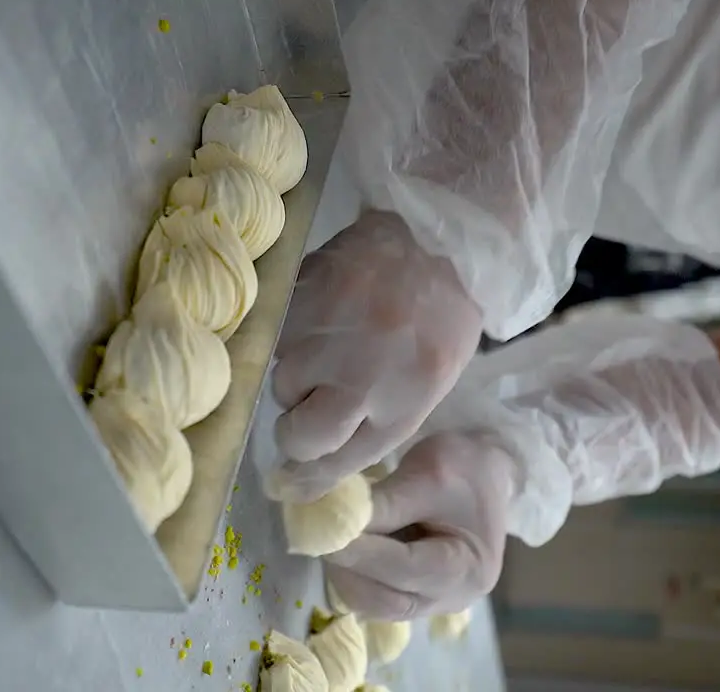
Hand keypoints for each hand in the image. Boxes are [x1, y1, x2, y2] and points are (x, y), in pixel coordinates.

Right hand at [271, 211, 482, 501]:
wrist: (443, 242)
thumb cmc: (440, 322)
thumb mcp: (424, 388)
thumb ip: (370, 426)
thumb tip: (304, 469)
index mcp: (400, 410)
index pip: (333, 466)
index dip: (307, 475)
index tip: (290, 477)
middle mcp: (359, 381)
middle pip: (296, 435)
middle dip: (299, 425)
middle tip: (316, 399)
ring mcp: (328, 337)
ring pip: (282, 381)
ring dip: (299, 372)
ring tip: (333, 342)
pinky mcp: (304, 297)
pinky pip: (277, 334)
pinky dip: (292, 330)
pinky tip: (324, 312)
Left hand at [323, 432, 514, 619]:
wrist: (486, 471)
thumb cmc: (464, 467)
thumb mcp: (426, 475)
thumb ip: (382, 505)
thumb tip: (329, 522)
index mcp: (468, 568)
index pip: (406, 568)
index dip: (361, 553)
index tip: (323, 531)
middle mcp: (454, 596)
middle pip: (388, 600)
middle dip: (348, 569)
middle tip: (317, 535)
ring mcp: (434, 601)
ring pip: (375, 603)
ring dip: (345, 574)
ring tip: (326, 537)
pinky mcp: (415, 594)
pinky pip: (377, 595)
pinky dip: (354, 573)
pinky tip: (342, 544)